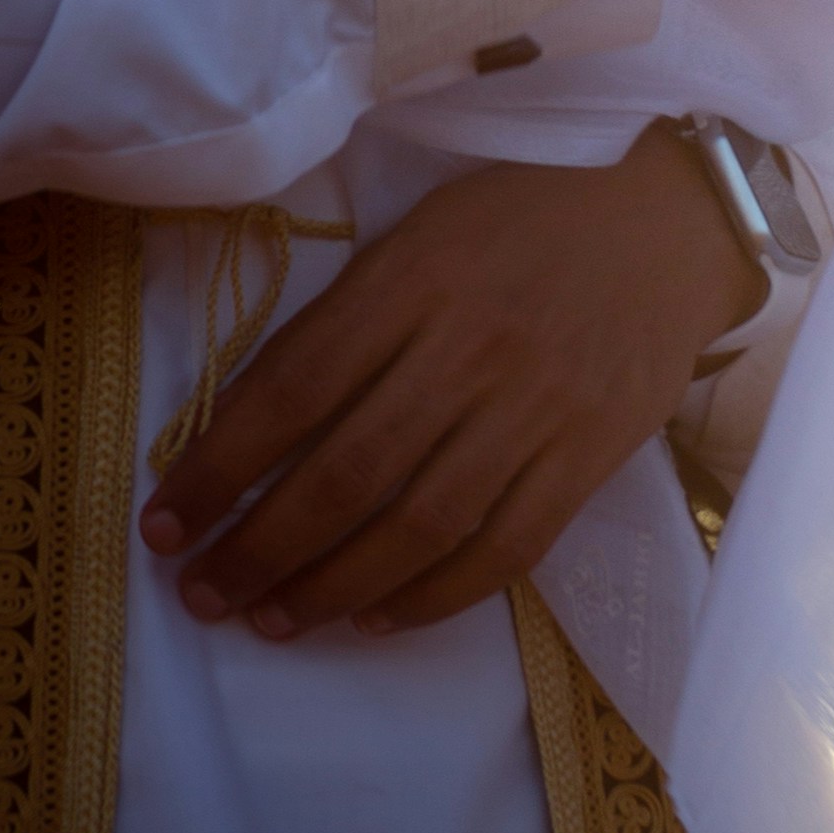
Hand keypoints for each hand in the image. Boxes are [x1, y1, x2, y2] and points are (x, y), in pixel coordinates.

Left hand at [137, 130, 764, 643]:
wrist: (669, 212)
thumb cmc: (523, 213)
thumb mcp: (420, 231)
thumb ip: (348, 317)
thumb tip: (253, 419)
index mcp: (411, 280)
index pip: (291, 389)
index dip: (217, 465)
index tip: (165, 520)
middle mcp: (469, 349)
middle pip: (346, 473)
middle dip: (258, 546)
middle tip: (202, 592)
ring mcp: (536, 409)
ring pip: (418, 524)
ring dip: (331, 586)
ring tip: (271, 619)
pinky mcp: (590, 455)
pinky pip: (505, 548)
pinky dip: (434, 596)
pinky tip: (375, 618)